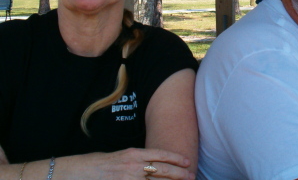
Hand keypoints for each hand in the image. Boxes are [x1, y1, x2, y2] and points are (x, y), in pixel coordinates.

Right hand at [62, 148, 194, 179]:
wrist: (73, 172)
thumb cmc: (94, 164)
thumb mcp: (117, 157)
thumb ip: (132, 161)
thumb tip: (146, 164)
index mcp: (131, 153)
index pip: (158, 154)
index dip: (174, 158)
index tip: (186, 161)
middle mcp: (132, 164)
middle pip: (161, 169)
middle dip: (178, 173)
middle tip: (191, 175)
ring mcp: (127, 177)